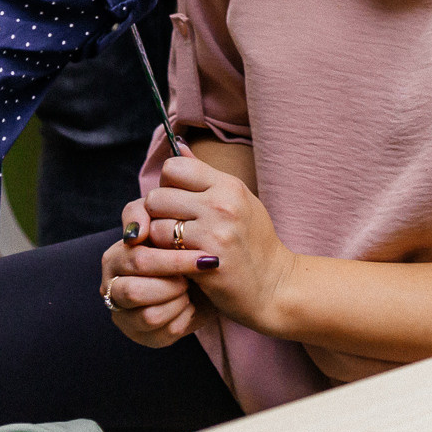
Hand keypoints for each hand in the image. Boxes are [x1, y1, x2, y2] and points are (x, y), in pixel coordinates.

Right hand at [101, 193, 220, 346]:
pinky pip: (164, 334)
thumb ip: (148, 214)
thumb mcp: (168, 226)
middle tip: (193, 277)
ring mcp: (124, 316)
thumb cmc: (182, 248)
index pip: (137, 260)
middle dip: (172, 285)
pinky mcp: (142, 337)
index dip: (172, 260)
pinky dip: (183, 319)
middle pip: (136, 292)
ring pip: (149, 316)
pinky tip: (190, 306)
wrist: (203, 279)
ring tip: (189, 291)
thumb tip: (135, 233)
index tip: (202, 257)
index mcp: (115, 258)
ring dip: (177, 303)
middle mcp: (112, 288)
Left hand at [142, 153, 297, 334]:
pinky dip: (165, 259)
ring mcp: (214, 233)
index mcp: (229, 185)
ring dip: (159, 239)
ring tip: (175, 246)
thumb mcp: (238, 201)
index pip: (174, 167)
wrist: (275, 286)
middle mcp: (221, 205)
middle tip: (171, 227)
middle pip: (157, 196)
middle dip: (157, 213)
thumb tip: (178, 145)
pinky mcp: (206, 262)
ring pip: (156, 226)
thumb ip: (205, 176)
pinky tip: (179, 262)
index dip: (167, 184)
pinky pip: (163, 253)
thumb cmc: (255, 243)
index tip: (175, 200)